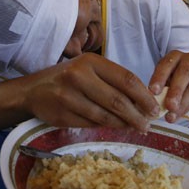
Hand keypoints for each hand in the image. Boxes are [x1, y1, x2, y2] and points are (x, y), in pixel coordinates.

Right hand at [26, 53, 159, 131]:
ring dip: (124, 124)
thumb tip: (144, 101)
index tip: (154, 108)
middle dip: (137, 115)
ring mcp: (68, 97)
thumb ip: (114, 82)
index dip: (144, 96)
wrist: (33, 90)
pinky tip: (116, 127)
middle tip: (149, 123)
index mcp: (91, 61)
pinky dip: (107, 127)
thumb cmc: (69, 78)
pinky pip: (91, 124)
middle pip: (117, 100)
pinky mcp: (62, 115)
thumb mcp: (89, 70)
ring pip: (105, 116)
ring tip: (137, 127)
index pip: (126, 79)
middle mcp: (79, 76)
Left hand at [147, 50, 188, 122]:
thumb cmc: (176, 82)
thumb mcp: (165, 82)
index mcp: (174, 56)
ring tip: (172, 115)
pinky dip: (188, 106)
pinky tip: (180, 114)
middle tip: (169, 106)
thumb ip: (160, 90)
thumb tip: (152, 104)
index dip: (159, 77)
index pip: (166, 64)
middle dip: (175, 91)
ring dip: (182, 103)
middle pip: (184, 73)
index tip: (153, 91)